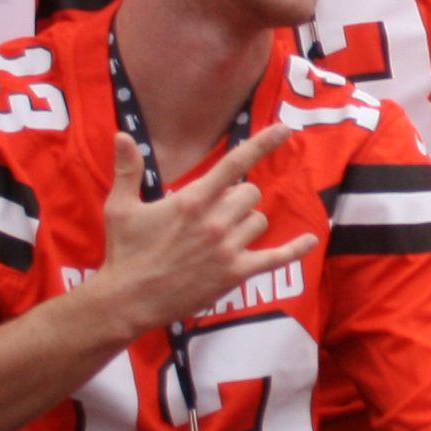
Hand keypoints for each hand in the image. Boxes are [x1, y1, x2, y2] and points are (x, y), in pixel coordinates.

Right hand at [85, 125, 316, 337]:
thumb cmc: (125, 252)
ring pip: (258, 221)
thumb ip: (127, 169)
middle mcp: (215, 222)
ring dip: (246, 222)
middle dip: (236, 198)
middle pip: (250, 193)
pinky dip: (295, 249)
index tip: (285, 129)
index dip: (263, 143)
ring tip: (220, 235)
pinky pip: (276, 257)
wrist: (129, 300)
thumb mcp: (120, 207)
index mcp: (191, 200)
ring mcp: (228, 249)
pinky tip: (310, 240)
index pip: (234, 163)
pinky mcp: (236, 274)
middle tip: (213, 212)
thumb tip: (122, 135)